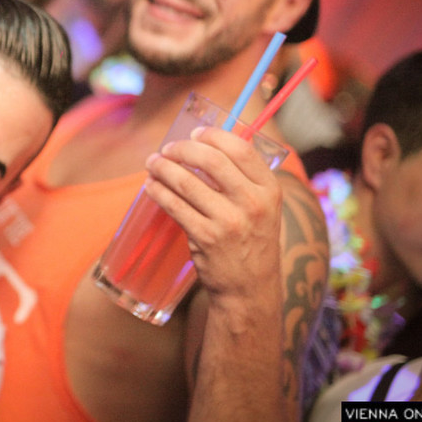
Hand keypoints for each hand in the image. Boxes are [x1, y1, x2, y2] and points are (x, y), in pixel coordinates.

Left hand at [143, 126, 283, 302]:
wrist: (249, 288)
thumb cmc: (251, 241)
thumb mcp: (263, 208)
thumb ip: (243, 178)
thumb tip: (204, 144)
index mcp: (270, 190)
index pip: (241, 149)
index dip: (214, 135)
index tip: (194, 133)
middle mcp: (253, 203)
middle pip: (211, 160)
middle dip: (182, 149)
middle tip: (167, 149)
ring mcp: (228, 221)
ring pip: (187, 182)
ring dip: (163, 168)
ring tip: (152, 163)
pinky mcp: (205, 237)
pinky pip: (174, 205)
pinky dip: (158, 191)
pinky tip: (151, 185)